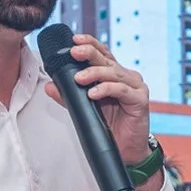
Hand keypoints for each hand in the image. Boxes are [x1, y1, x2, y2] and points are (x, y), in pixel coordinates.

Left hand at [44, 34, 151, 165]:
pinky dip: (106, 89)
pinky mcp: (140, 100)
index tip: (74, 40)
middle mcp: (126, 76)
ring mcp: (135, 87)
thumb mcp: (85, 107)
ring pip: (114, 73)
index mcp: (114, 74)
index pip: (102, 53)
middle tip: (74, 52)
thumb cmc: (110, 126)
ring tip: (78, 79)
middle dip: (89, 53)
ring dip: (94, 73)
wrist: (126, 150)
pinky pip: (122, 90)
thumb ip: (69, 96)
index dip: (90, 44)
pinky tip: (93, 93)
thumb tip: (50, 85)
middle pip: (107, 59)